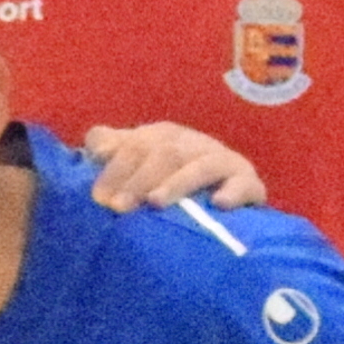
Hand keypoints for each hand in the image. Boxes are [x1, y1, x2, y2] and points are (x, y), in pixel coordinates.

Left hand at [79, 120, 268, 211]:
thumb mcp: (139, 162)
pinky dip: (233, 192)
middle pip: (166, 153)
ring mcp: (223, 161)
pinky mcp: (250, 183)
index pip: (136, 145)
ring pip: (201, 166)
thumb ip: (114, 150)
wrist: (225, 196)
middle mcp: (193, 144)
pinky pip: (245, 184)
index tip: (98, 197)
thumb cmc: (168, 183)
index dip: (116, 168)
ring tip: (156, 203)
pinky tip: (218, 204)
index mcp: (164, 137)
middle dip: (139, 179)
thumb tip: (94, 147)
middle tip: (119, 207)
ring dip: (178, 183)